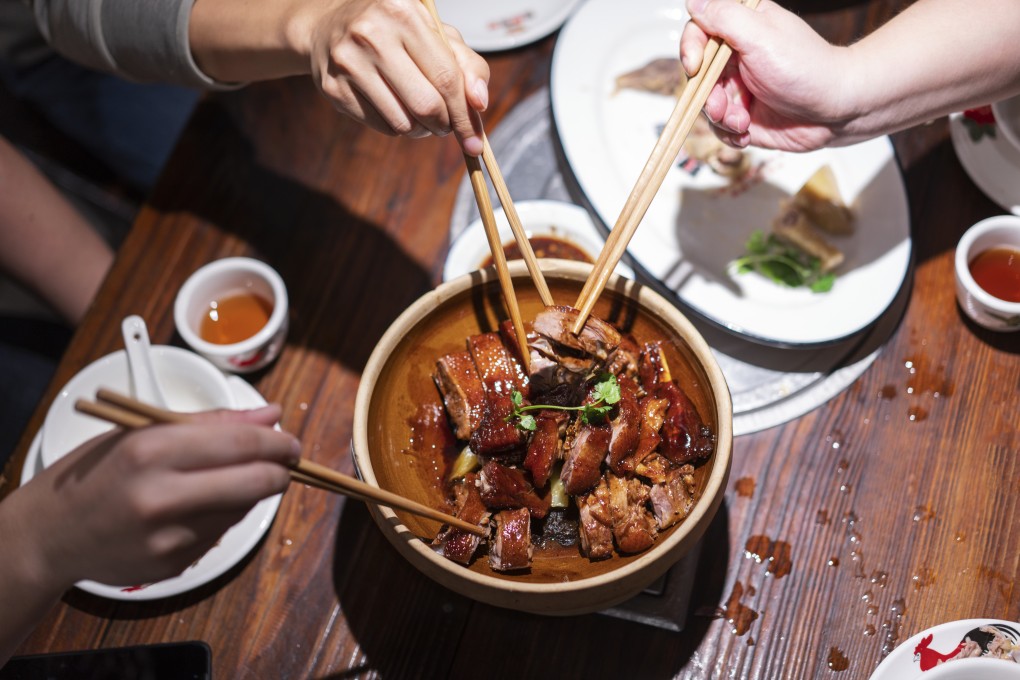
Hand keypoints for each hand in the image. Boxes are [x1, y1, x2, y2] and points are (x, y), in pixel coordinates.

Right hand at [6, 406, 297, 590]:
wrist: (52, 534)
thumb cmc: (99, 472)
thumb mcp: (143, 432)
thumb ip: (212, 423)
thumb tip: (270, 415)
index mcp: (152, 451)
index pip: (242, 444)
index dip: (278, 442)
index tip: (290, 441)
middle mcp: (161, 496)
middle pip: (256, 482)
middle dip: (280, 470)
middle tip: (285, 461)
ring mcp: (167, 536)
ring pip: (243, 509)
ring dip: (250, 492)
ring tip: (224, 480)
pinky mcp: (173, 564)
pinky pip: (221, 533)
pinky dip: (223, 516)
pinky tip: (196, 507)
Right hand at [303, 0, 489, 153]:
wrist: (330, 28)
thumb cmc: (395, 31)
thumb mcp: (434, 34)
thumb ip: (466, 65)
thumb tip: (479, 103)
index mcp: (403, 12)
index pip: (446, 77)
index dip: (464, 114)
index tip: (475, 139)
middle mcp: (371, 33)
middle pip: (426, 105)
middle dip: (444, 125)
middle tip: (446, 126)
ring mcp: (348, 62)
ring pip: (403, 123)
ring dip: (421, 129)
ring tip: (419, 113)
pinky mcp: (333, 89)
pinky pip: (381, 126)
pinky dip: (397, 126)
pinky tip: (394, 107)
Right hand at [680, 0, 852, 150]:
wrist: (837, 110)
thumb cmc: (807, 68)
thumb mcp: (761, 36)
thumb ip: (724, 17)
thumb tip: (693, 3)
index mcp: (742, 29)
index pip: (699, 32)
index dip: (691, 49)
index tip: (695, 66)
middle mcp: (738, 58)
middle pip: (698, 74)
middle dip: (706, 94)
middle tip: (722, 107)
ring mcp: (740, 88)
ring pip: (706, 103)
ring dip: (720, 118)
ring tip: (742, 123)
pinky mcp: (745, 116)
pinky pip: (720, 127)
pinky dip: (728, 134)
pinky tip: (746, 134)